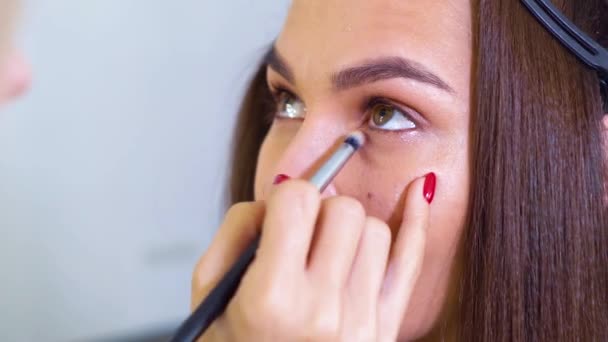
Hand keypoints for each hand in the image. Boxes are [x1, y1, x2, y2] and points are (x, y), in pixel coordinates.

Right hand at [191, 177, 430, 340]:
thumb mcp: (208, 292)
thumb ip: (238, 229)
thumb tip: (281, 194)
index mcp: (271, 299)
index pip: (298, 200)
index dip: (286, 196)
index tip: (281, 211)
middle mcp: (322, 311)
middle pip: (344, 210)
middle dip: (320, 210)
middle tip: (303, 234)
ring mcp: (361, 324)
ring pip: (376, 231)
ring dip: (351, 230)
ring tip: (327, 251)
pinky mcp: (384, 332)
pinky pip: (412, 264)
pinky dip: (416, 225)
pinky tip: (417, 195)